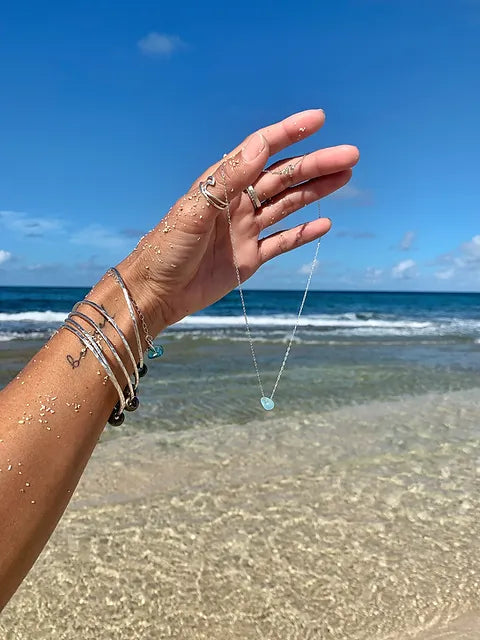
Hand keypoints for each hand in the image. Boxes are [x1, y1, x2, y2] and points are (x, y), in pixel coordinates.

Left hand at [120, 110, 358, 333]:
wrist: (157, 292)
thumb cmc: (166, 247)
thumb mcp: (194, 210)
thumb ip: (227, 179)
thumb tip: (260, 145)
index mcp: (222, 185)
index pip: (261, 151)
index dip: (289, 133)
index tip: (318, 119)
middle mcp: (238, 203)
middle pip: (284, 177)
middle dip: (316, 164)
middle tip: (351, 155)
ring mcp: (246, 230)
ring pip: (289, 205)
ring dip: (316, 191)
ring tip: (345, 176)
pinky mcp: (250, 258)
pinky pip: (283, 242)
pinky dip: (304, 234)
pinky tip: (326, 223)